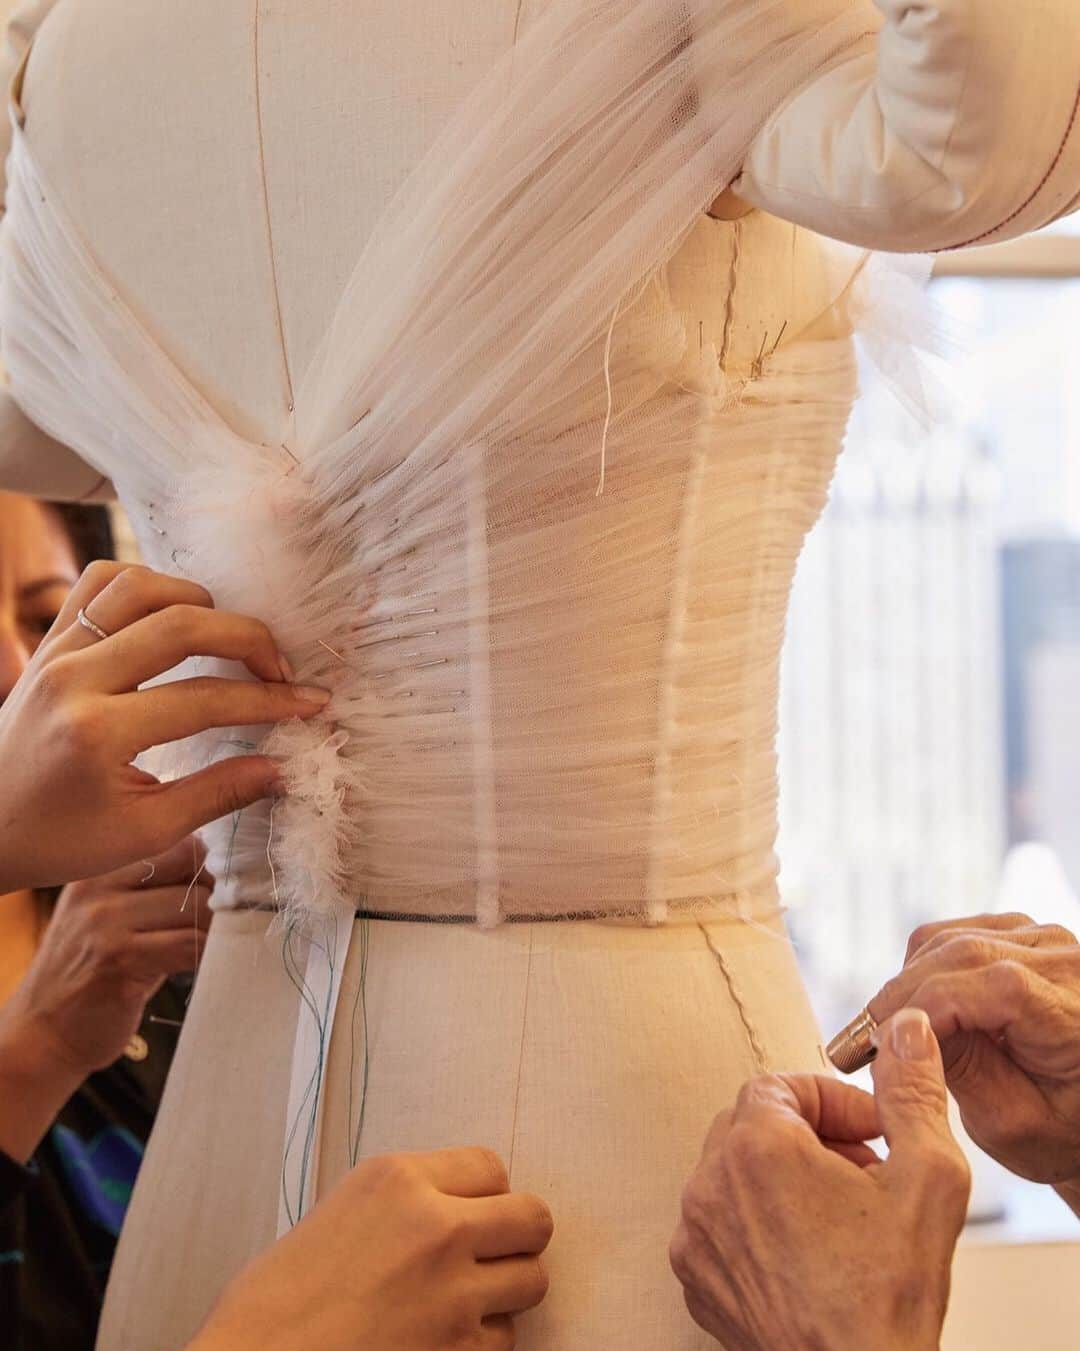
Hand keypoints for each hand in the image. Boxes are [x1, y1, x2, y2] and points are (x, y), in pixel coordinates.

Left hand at [0, 561, 330, 892]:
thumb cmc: (57, 840)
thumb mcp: (141, 833)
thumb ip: (216, 795)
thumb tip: (281, 769)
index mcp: (98, 732)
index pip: (205, 698)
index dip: (268, 700)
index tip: (310, 704)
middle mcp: (74, 678)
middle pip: (181, 624)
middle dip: (247, 638)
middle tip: (280, 668)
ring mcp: (56, 651)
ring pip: (139, 587)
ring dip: (197, 602)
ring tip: (226, 638)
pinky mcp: (48, 641)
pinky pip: (98, 584)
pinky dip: (145, 586)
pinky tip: (173, 616)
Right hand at [0, 837, 210, 1162]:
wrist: (42, 1033)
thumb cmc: (90, 973)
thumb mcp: (109, 917)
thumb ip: (154, 891)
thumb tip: (223, 873)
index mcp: (98, 872)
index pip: (176, 845)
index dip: (211, 864)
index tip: (229, 885)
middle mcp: (98, 892)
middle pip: (191, 871)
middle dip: (219, 895)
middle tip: (230, 916)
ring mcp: (106, 927)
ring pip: (196, 908)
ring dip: (219, 927)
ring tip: (223, 940)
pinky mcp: (121, 965)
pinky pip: (189, 946)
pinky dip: (209, 953)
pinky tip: (209, 962)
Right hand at [191, 1148, 553, 1350]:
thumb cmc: (276, 1300)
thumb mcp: (341, 1212)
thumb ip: (405, 1202)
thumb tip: (455, 1208)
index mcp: (398, 1180)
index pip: (491, 1167)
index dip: (485, 1195)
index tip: (472, 1213)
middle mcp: (437, 1226)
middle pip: (532, 1218)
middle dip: (517, 1237)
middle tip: (492, 1255)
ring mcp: (453, 1293)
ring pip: (531, 1281)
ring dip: (505, 1294)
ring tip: (464, 1303)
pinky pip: (505, 1340)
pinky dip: (482, 1343)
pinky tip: (443, 1341)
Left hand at [670, 1009, 969, 1350]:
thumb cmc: (890, 1297)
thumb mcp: (926, 1177)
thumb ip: (911, 1091)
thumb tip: (907, 1030)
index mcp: (756, 1147)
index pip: (778, 1084)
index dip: (830, 1100)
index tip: (871, 1131)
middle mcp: (709, 1185)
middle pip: (751, 1123)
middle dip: (809, 1135)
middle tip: (862, 1170)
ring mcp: (695, 1237)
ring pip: (733, 1174)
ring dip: (783, 1179)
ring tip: (841, 1216)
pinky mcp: (696, 1281)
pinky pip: (720, 1226)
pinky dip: (758, 1225)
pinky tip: (809, 1255)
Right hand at [869, 913, 1079, 1193]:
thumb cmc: (1064, 1129)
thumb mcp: (1014, 1125)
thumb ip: (962, 1072)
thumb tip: (904, 1027)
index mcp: (1075, 1014)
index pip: (993, 986)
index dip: (925, 1008)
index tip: (877, 1044)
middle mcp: (1066, 963)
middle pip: (961, 954)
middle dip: (899, 997)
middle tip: (859, 1042)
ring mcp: (1044, 939)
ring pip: (946, 940)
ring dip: (906, 984)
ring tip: (888, 1033)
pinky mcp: (1021, 932)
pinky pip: (950, 936)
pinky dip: (921, 970)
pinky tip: (917, 1009)